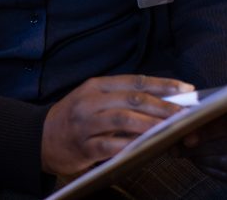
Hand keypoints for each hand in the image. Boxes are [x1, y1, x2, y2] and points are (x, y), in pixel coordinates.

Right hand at [42, 74, 193, 176]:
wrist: (40, 137)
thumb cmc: (74, 117)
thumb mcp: (93, 100)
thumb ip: (121, 99)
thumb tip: (162, 101)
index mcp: (96, 86)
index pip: (135, 81)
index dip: (162, 84)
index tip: (185, 89)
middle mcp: (90, 101)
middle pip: (133, 99)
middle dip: (163, 105)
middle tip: (185, 112)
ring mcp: (86, 123)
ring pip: (124, 119)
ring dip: (151, 124)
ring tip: (171, 128)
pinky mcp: (84, 146)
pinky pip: (111, 145)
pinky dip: (130, 145)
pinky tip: (147, 146)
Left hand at [180, 96, 226, 182]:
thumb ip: (209, 106)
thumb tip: (179, 116)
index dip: (206, 132)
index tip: (185, 137)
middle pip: (226, 145)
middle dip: (197, 148)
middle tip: (175, 148)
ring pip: (226, 163)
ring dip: (201, 159)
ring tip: (184, 153)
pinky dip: (211, 170)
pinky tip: (198, 161)